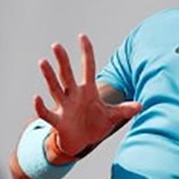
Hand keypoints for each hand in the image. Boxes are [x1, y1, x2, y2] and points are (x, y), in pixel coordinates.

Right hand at [34, 34, 140, 154]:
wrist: (81, 142)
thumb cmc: (95, 125)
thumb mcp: (112, 116)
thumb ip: (125, 109)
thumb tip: (142, 105)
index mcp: (88, 91)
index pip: (88, 68)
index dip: (86, 53)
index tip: (82, 36)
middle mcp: (74, 95)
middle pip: (67, 75)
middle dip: (63, 61)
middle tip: (57, 45)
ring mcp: (64, 107)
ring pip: (55, 89)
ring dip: (49, 76)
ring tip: (43, 62)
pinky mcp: (58, 121)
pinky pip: (46, 113)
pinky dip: (40, 107)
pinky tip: (36, 98)